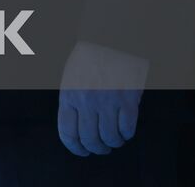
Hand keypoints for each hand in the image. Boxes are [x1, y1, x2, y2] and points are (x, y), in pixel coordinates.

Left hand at [57, 41, 146, 156]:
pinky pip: (127, 128)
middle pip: (90, 140)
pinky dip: (127, 134)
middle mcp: (85, 101)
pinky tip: (126, 129)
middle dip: (97, 149)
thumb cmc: (88, 59)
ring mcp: (106, 101)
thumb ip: (72, 103)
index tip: (82, 152)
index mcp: (68, 96)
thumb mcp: (70, 79)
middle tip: (102, 148)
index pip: (67, 133)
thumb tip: (76, 130)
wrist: (109, 41)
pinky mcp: (126, 100)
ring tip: (116, 139)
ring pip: (110, 137)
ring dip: (114, 143)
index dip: (75, 148)